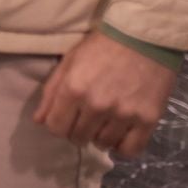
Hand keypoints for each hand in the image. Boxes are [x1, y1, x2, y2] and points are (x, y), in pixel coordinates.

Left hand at [33, 31, 178, 158]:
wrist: (143, 37)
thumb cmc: (102, 46)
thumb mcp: (70, 61)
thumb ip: (52, 92)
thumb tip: (39, 121)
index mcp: (73, 89)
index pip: (56, 127)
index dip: (58, 125)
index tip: (66, 118)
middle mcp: (97, 105)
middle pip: (78, 138)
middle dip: (78, 131)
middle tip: (86, 119)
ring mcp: (123, 114)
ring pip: (103, 144)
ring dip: (100, 136)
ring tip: (104, 123)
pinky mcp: (147, 120)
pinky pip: (131, 149)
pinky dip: (123, 147)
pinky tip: (120, 135)